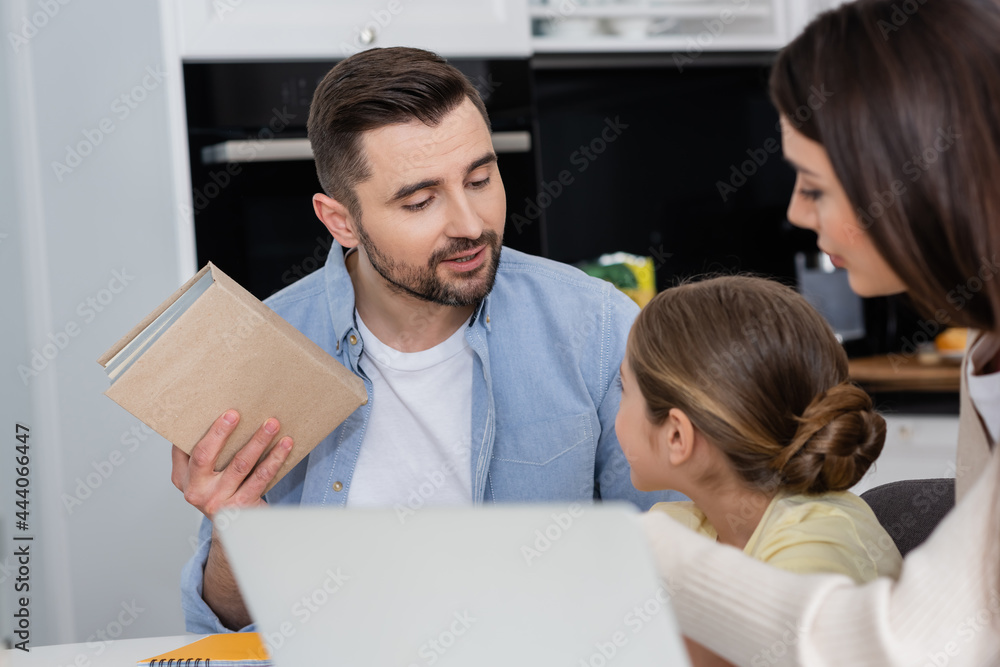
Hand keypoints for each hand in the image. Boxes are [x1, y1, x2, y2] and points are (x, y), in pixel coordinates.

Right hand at [171, 410, 293, 517]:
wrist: (235, 527)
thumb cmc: (222, 490)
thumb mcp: (205, 475)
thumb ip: (206, 452)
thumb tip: (223, 413)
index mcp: (182, 478)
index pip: (182, 449)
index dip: (197, 429)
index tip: (214, 411)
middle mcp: (196, 491)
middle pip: (205, 456)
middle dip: (220, 432)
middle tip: (235, 414)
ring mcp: (217, 501)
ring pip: (240, 464)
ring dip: (258, 441)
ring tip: (271, 424)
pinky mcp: (240, 507)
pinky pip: (260, 478)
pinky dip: (274, 459)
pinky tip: (285, 445)